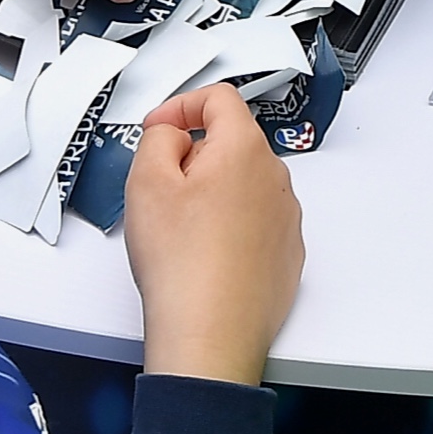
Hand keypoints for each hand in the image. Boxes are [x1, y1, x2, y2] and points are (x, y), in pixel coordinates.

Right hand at [123, 83, 303, 384]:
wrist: (211, 335)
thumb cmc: (182, 266)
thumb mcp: (146, 182)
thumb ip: (159, 138)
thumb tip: (173, 134)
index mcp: (244, 151)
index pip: (219, 98)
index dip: (181, 105)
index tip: (159, 128)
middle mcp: (275, 179)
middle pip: (232, 143)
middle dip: (195, 155)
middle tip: (161, 188)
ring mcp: (286, 220)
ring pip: (244, 186)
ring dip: (214, 194)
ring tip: (181, 230)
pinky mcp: (286, 255)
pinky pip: (257, 224)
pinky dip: (231, 228)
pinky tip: (204, 256)